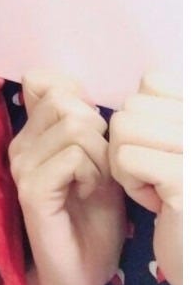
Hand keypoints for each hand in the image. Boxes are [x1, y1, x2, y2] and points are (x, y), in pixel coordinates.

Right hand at [9, 71, 125, 284]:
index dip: (75, 94)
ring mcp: (21, 166)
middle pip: (65, 100)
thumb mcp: (95, 157)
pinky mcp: (32, 189)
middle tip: (97, 163)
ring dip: (99, 155)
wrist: (80, 270)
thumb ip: (82, 122)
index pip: (42, 80)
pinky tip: (87, 192)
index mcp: (31, 132)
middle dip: (96, 128)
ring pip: (74, 127)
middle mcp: (19, 143)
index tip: (90, 128)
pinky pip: (73, 157)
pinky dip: (92, 173)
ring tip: (93, 180)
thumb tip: (74, 88)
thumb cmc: (92, 214)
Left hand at [109, 74, 181, 284]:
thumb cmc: (175, 195)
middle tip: (156, 175)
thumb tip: (102, 85)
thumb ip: (152, 109)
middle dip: (130, 143)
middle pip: (133, 106)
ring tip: (156, 187)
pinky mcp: (183, 176)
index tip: (160, 151)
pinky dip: (131, 183)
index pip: (153, 82)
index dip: (142, 117)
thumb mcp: (166, 142)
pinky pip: (125, 158)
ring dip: (127, 163)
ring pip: (124, 127)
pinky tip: (157, 203)